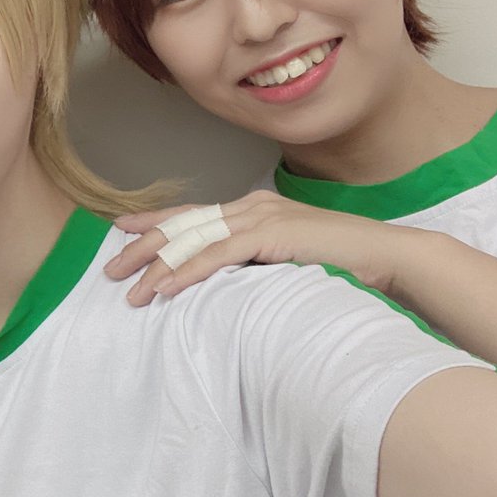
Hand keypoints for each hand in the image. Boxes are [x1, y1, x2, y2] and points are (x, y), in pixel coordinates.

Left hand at [104, 190, 394, 305]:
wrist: (387, 259)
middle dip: (141, 247)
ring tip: (131, 290)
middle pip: (182, 224)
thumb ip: (252, 265)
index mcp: (250, 209)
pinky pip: (218, 254)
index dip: (153, 222)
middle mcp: (250, 206)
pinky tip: (166, 288)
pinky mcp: (272, 234)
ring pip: (193, 239)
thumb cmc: (340, 267)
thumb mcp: (283, 262)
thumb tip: (219, 286)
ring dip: (158, 267)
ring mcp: (260, 217)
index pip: (191, 214)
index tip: (119, 232)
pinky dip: (188, 272)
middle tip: (109, 269)